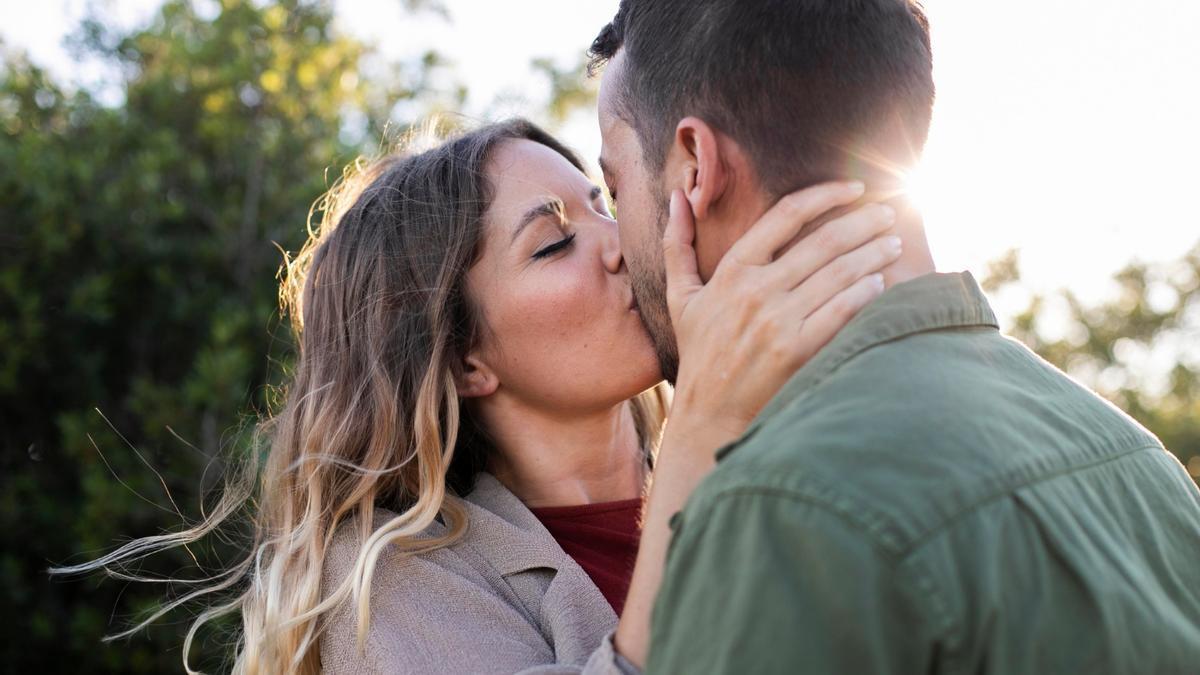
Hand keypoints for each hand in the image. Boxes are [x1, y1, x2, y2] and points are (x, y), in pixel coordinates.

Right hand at [666, 181, 900, 444]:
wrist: (708, 414)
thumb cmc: (699, 353)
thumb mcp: (679, 296)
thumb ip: (677, 245)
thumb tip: (677, 197)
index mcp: (731, 270)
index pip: (786, 214)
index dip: (826, 194)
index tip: (854, 189)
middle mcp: (755, 290)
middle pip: (823, 241)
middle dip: (864, 222)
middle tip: (889, 214)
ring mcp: (777, 321)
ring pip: (839, 273)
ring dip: (873, 254)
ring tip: (894, 245)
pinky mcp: (796, 351)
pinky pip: (842, 311)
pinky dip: (866, 293)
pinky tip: (881, 283)